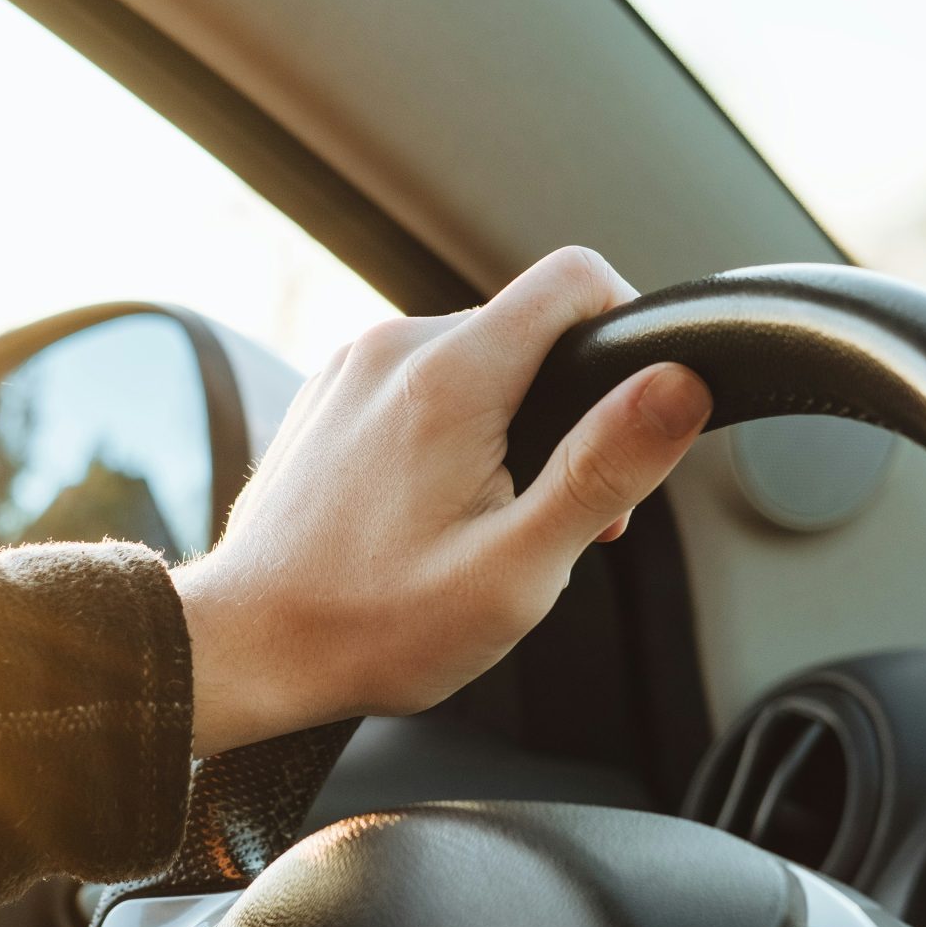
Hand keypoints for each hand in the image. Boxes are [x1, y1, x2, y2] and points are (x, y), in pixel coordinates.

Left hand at [174, 246, 709, 757]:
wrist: (244, 648)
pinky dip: (451, 437)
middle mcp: (394, 349)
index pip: (573, 278)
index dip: (628, 328)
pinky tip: (434, 516)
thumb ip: (604, 468)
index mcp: (449, 376)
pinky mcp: (329, 398)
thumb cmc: (373, 625)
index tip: (633, 413)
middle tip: (558, 520)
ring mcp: (352, 370)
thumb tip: (680, 385)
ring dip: (509, 431)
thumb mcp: (517, 568)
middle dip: (568, 412)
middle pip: (528, 332)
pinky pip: (420, 388)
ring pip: (475, 363)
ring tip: (491, 528)